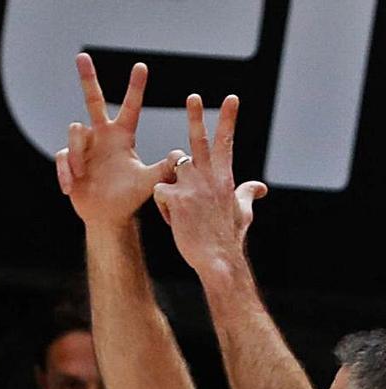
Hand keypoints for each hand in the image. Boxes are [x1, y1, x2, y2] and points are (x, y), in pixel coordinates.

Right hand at [55, 53, 175, 227]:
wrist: (106, 217)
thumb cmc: (129, 198)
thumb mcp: (149, 182)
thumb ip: (164, 168)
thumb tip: (181, 155)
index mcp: (122, 137)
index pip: (130, 107)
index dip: (135, 87)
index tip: (141, 66)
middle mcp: (102, 136)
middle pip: (93, 101)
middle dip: (88, 78)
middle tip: (81, 56)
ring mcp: (84, 148)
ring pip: (74, 132)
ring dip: (77, 153)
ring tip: (82, 174)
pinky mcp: (69, 161)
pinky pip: (62, 156)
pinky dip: (65, 171)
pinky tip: (71, 186)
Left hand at [151, 94, 267, 279]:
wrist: (217, 259)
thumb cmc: (228, 238)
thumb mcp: (242, 213)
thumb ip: (247, 194)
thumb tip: (261, 187)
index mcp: (225, 178)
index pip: (227, 142)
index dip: (228, 119)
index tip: (231, 98)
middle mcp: (210, 177)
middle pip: (199, 141)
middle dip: (196, 117)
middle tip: (193, 97)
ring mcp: (194, 186)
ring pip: (172, 170)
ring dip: (172, 188)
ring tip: (183, 213)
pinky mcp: (177, 198)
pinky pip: (160, 192)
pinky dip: (164, 207)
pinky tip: (175, 221)